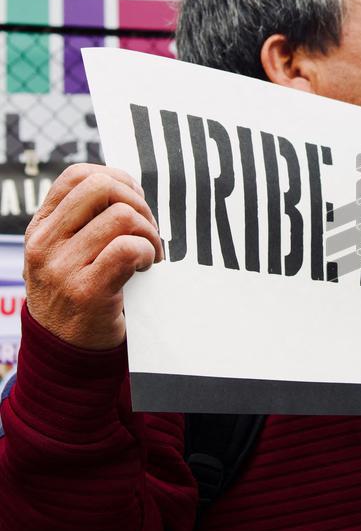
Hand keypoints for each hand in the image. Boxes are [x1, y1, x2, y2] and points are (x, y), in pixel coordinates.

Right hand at [23, 164, 163, 349]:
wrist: (66, 354)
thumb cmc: (80, 296)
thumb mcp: (68, 253)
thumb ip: (86, 222)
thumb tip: (131, 189)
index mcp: (41, 228)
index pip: (78, 176)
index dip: (118, 180)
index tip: (135, 204)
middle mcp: (44, 244)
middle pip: (102, 187)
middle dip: (138, 204)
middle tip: (148, 232)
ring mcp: (61, 267)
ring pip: (122, 216)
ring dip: (149, 233)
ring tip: (149, 254)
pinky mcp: (85, 291)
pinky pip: (128, 249)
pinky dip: (148, 253)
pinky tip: (145, 267)